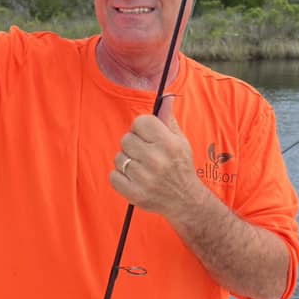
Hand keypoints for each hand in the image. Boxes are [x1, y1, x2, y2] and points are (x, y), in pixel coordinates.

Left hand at [110, 95, 204, 218]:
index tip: (147, 137)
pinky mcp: (134, 194)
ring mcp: (144, 178)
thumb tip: (166, 97)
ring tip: (140, 169)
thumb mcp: (180, 141)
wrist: (185, 201)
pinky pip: (113, 176)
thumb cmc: (180, 167)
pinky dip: (120, 177)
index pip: (140, 122)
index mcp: (168, 144)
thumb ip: (168, 119)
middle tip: (144, 155)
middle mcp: (156, 160)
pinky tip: (133, 179)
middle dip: (133, 145)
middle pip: (126, 139)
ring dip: (126, 162)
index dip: (141, 128)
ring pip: (119, 158)